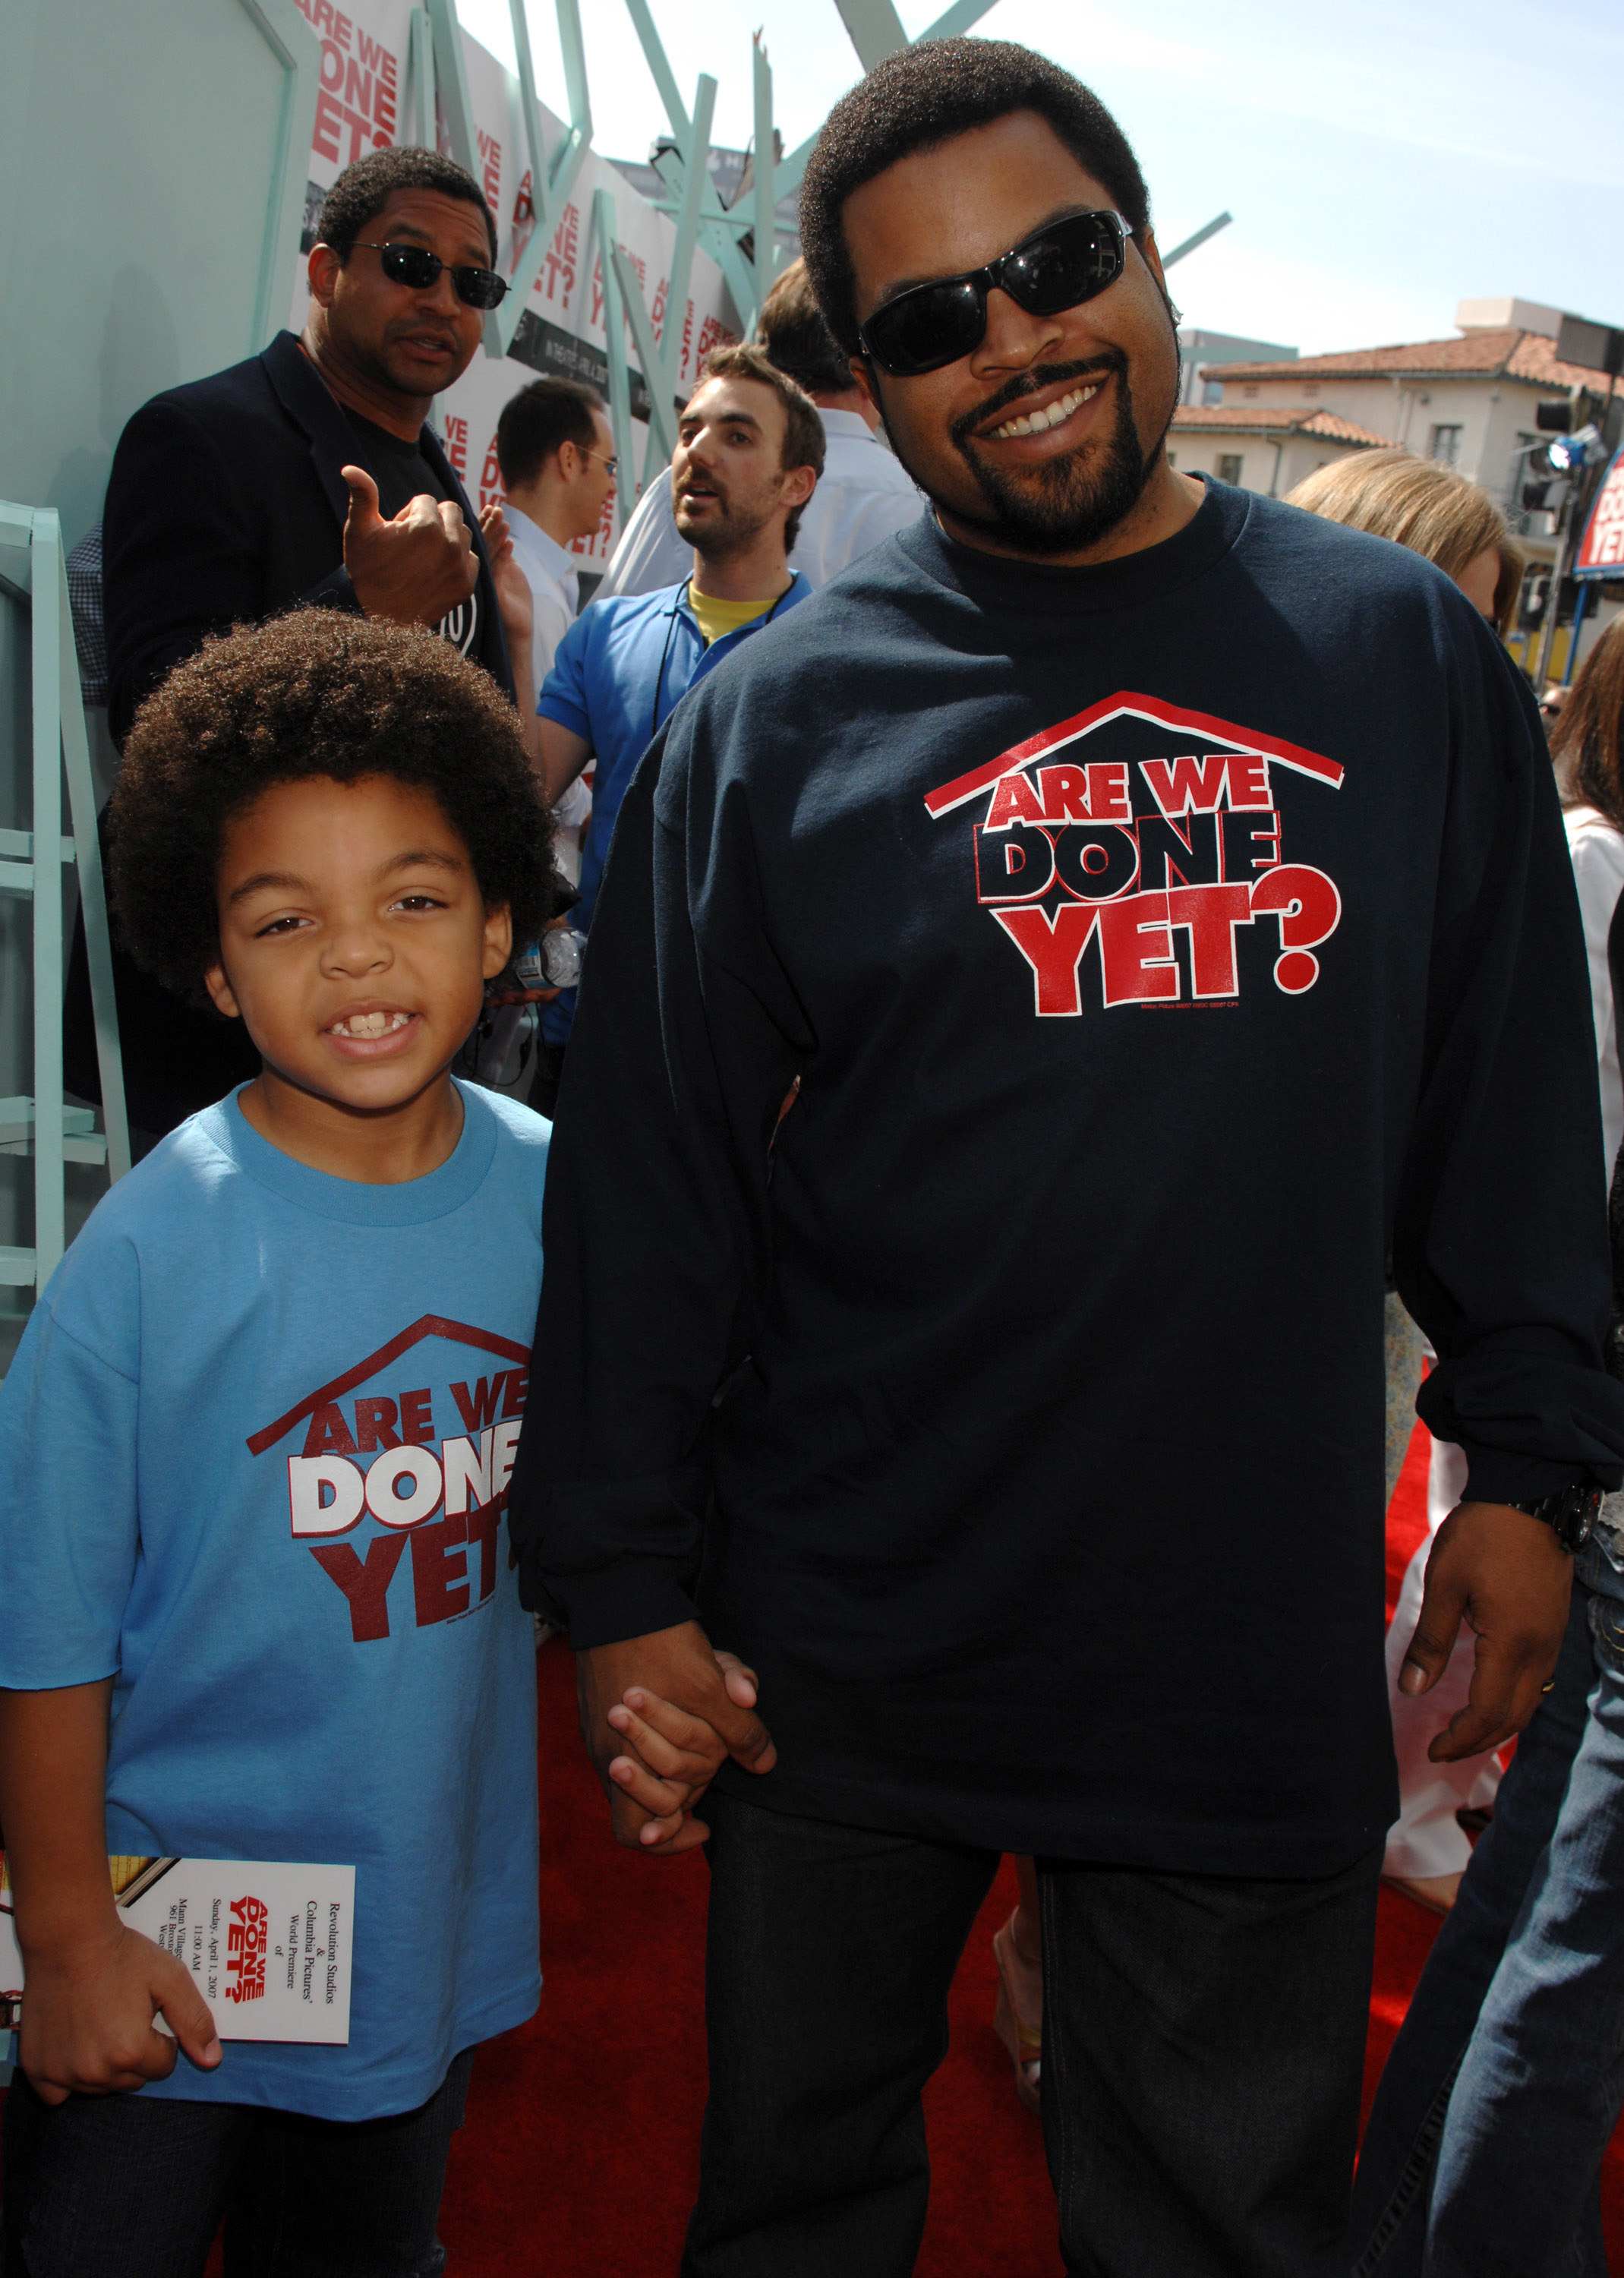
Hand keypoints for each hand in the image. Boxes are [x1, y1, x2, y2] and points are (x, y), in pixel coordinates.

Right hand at [18, 1917, 221, 2103]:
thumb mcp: (170, 1978)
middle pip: (131, 2081)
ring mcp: (63, 2073)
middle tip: (124, 2018)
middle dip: (135, 2055)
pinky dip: (67, 2079)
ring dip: (104, 2067)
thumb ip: (194, 2020)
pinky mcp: (37, 2069)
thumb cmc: (121, 1956)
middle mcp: (96, 2070)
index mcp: (131, 2050)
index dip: (162, 2039)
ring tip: (100, 2026)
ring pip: (99, 2088)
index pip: (163, 2066)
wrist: (69, 1941)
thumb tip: (212, 2060)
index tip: (148, 2015)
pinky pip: (57, 2094)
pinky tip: (74, 2047)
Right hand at [341, 465, 476, 627]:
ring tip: (424, 555)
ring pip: (463, 534)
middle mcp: (449, 543)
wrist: (379, 620)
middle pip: (450, 512)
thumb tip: (350, 468)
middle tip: (413, 540)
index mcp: (426, 525)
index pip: (426, 501)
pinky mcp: (467, 585)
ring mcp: (460, 566)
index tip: (397, 531)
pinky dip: (458, 560)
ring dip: (448, 538)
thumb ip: (362, 495)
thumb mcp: (359, 531)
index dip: (409, 513)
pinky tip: (437, 569)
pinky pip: (472, 559)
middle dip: (433, 519)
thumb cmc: (366, 572)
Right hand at [479, 504, 534, 658]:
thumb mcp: (509, 572)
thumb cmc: (514, 602)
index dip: (486, 523)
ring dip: (496, 537)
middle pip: (482, 544)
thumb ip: (504, 555)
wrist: (518, 630)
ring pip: (488, 555)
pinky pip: (497, 572)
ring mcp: (486, 583)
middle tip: (496, 509)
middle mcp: (480, 573)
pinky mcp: (493, 595)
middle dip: (489, 526)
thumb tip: (503, 534)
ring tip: (504, 521)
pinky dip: (503, 557)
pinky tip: (510, 543)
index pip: (483, 540)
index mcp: (484, 566)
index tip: (491, 507)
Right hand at [578, 1623, 774, 1855]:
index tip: (705, 1826)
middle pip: (635, 1810)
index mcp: (624, 1758)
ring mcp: (596, 1734)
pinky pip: (623, 1751)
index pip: (636, 1832)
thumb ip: (741, 1729)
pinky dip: (651, 1752)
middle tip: (703, 1797)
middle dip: (674, 1805)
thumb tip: (765, 1765)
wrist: (618, 1593)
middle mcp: (603, 1755)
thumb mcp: (711, 1685)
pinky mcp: (594, 1714)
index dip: (672, 1840)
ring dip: (666, 1775)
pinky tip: (677, 1729)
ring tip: (698, 1757)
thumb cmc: (663, 1644)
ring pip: (632, 1779)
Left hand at [1400, 1500, 1573, 1760]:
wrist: (1531, 1495)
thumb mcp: (1445, 1585)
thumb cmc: (1482, 1536)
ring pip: (1531, 1700)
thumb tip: (1412, 1690)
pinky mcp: (1553, 1624)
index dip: (1461, 1739)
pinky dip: (1514, 1699)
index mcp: (1512, 1645)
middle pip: (1515, 1717)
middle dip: (1480, 1741)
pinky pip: (1538, 1679)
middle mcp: (1540, 1650)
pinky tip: (1492, 1695)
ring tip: (1465, 1731)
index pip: (1489, 1713)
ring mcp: (1552, 1638)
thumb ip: (1432, 1641)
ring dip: (1499, 1724)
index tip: (1432, 1749)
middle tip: (1444, 1749)